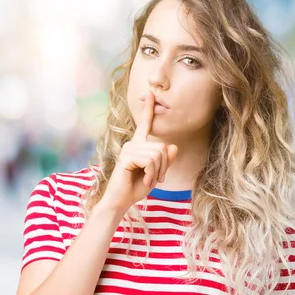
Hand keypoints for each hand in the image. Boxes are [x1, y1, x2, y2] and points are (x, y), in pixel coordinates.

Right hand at [100, 91, 177, 211]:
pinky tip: (144, 181)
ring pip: (157, 154)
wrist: (121, 201)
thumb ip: (165, 160)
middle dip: (164, 166)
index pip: (145, 124)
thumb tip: (173, 146)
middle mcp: (133, 144)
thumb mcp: (157, 173)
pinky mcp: (126, 157)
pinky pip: (150, 162)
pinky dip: (152, 174)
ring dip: (158, 172)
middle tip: (156, 179)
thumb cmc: (137, 187)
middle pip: (162, 147)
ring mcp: (128, 149)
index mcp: (139, 145)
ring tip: (149, 180)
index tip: (150, 92)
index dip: (149, 109)